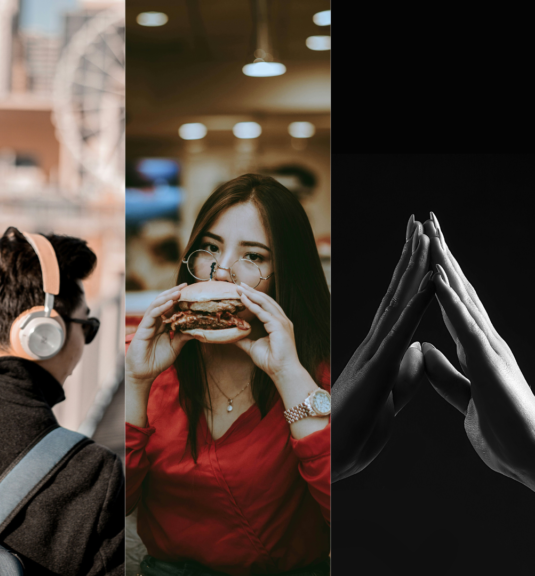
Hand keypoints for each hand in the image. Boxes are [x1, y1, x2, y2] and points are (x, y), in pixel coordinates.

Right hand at [124, 284, 195, 426]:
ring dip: (167, 297)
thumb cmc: (158, 360)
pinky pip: (152, 314)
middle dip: (173, 293)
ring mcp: (148, 324)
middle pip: (163, 302)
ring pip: (157, 305)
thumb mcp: (175, 347)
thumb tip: (197, 329)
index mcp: (162, 325)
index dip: (178, 299)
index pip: (170, 308)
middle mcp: (155, 322)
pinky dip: (161, 307)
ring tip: (179, 291)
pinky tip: (169, 303)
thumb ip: (184, 336)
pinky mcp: (143, 328)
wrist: (144, 373)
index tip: (190, 291)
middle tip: (185, 285)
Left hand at [233, 282, 301, 378]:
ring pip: (266, 303)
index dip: (254, 297)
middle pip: (266, 300)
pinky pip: (263, 313)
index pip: (265, 305)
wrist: (281, 371)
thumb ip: (243, 339)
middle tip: (240, 284)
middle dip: (252, 292)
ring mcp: (282, 322)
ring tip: (241, 289)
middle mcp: (281, 320)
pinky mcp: (279, 326)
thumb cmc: (271, 361)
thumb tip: (231, 336)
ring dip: (252, 294)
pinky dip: (253, 305)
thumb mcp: (252, 347)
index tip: (242, 291)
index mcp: (277, 323)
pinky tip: (244, 300)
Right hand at [332, 217, 433, 481]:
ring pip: (398, 302)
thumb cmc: (351, 437)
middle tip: (420, 220)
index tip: (421, 244)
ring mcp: (373, 353)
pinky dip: (417, 302)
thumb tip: (418, 352)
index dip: (411, 274)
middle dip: (409, 254)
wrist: (328, 459)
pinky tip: (431, 280)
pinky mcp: (377, 367)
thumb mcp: (390, 402)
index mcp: (379, 352)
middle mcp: (374, 345)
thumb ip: (403, 376)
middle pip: (396, 292)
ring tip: (425, 233)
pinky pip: (400, 329)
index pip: (399, 306)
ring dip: (413, 266)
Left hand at [421, 214, 534, 490]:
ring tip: (429, 232)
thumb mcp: (465, 398)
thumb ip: (447, 375)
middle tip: (425, 219)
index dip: (436, 276)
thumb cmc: (506, 433)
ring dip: (445, 264)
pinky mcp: (489, 364)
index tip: (422, 248)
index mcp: (475, 350)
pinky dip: (449, 301)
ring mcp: (489, 350)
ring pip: (463, 298)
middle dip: (442, 254)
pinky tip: (436, 278)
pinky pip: (465, 326)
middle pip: (458, 289)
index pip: (451, 304)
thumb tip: (426, 351)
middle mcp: (484, 342)